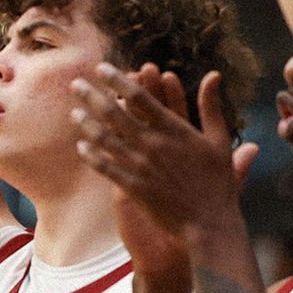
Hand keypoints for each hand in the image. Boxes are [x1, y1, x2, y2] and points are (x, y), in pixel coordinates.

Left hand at [73, 64, 259, 256]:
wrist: (210, 224)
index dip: (118, 80)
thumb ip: (211, 107)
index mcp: (174, 129)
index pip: (140, 97)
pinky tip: (81, 146)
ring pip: (106, 139)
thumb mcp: (220, 140)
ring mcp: (142, 166)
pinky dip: (92, 156)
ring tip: (73, 112)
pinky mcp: (134, 188)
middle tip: (75, 83)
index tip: (102, 68)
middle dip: (92, 96)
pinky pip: (107, 168)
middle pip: (115, 113)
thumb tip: (213, 74)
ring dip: (87, 124)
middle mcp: (154, 144)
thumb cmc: (218, 183)